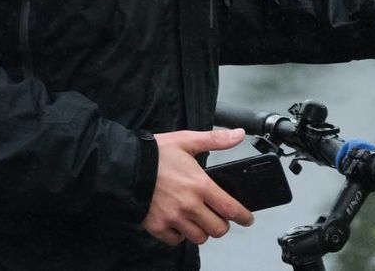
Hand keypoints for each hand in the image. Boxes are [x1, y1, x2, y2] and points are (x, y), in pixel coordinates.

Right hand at [142, 129, 253, 245]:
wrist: (126, 166)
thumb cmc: (156, 153)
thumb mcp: (187, 140)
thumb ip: (215, 139)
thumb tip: (238, 134)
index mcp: (200, 185)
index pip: (230, 208)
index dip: (243, 216)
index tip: (247, 219)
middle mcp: (189, 205)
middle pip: (217, 229)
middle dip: (222, 224)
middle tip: (218, 217)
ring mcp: (173, 218)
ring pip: (199, 237)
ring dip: (202, 230)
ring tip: (198, 219)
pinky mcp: (158, 227)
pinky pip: (176, 240)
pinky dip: (180, 235)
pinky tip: (178, 222)